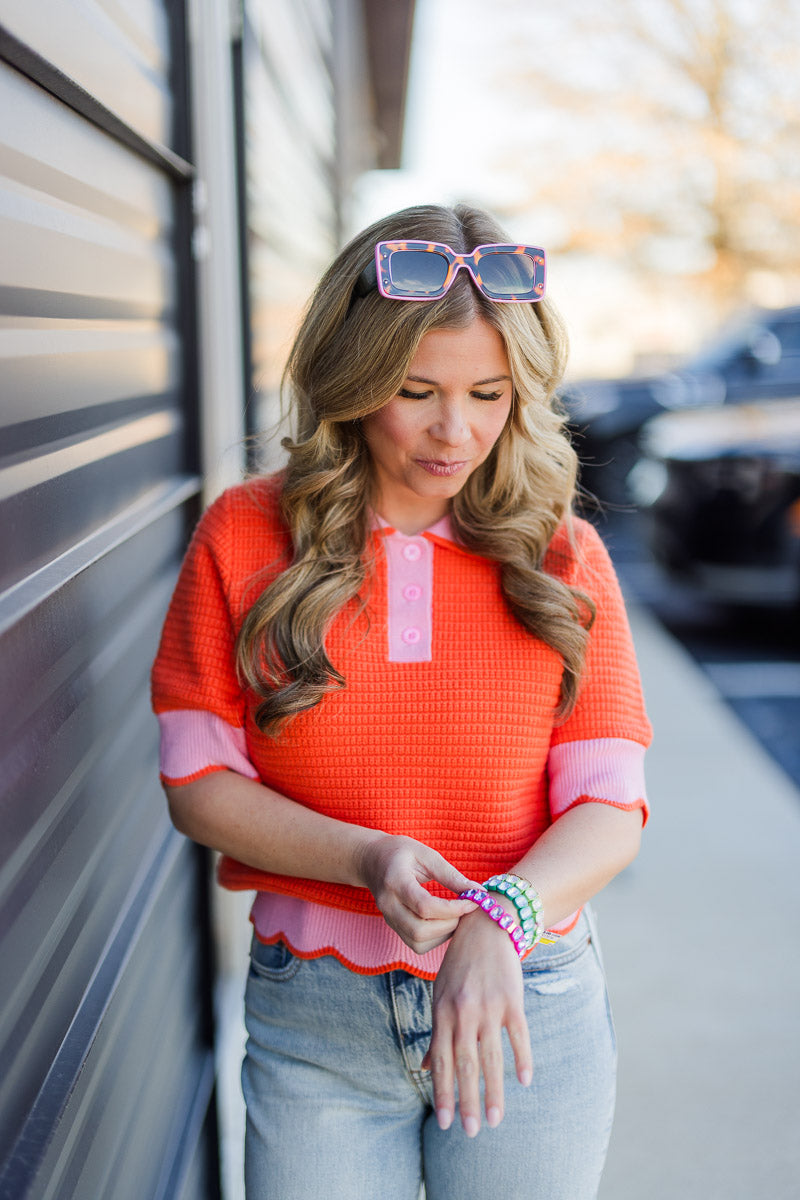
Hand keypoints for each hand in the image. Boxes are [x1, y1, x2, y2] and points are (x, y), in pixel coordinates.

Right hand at [357, 834, 478, 954]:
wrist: (370, 859)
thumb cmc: (400, 852)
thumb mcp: (426, 855)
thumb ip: (451, 875)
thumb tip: (478, 892)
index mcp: (395, 881)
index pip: (424, 907)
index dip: (453, 909)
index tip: (473, 901)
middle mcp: (388, 904)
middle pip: (420, 931)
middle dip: (450, 924)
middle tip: (464, 909)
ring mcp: (388, 918)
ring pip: (418, 942)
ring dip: (443, 935)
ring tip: (455, 916)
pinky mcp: (393, 926)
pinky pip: (415, 944)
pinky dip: (435, 939)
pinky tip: (444, 922)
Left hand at [422, 900, 532, 1136]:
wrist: (484, 926)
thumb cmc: (458, 966)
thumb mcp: (440, 995)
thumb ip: (436, 1033)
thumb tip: (426, 1067)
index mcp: (443, 1013)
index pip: (442, 1061)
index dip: (442, 1093)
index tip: (444, 1122)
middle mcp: (463, 1012)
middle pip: (465, 1065)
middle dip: (467, 1101)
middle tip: (471, 1132)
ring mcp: (488, 1006)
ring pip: (491, 1057)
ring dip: (494, 1091)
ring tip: (496, 1119)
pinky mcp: (512, 999)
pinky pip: (518, 1035)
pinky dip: (522, 1058)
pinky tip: (524, 1081)